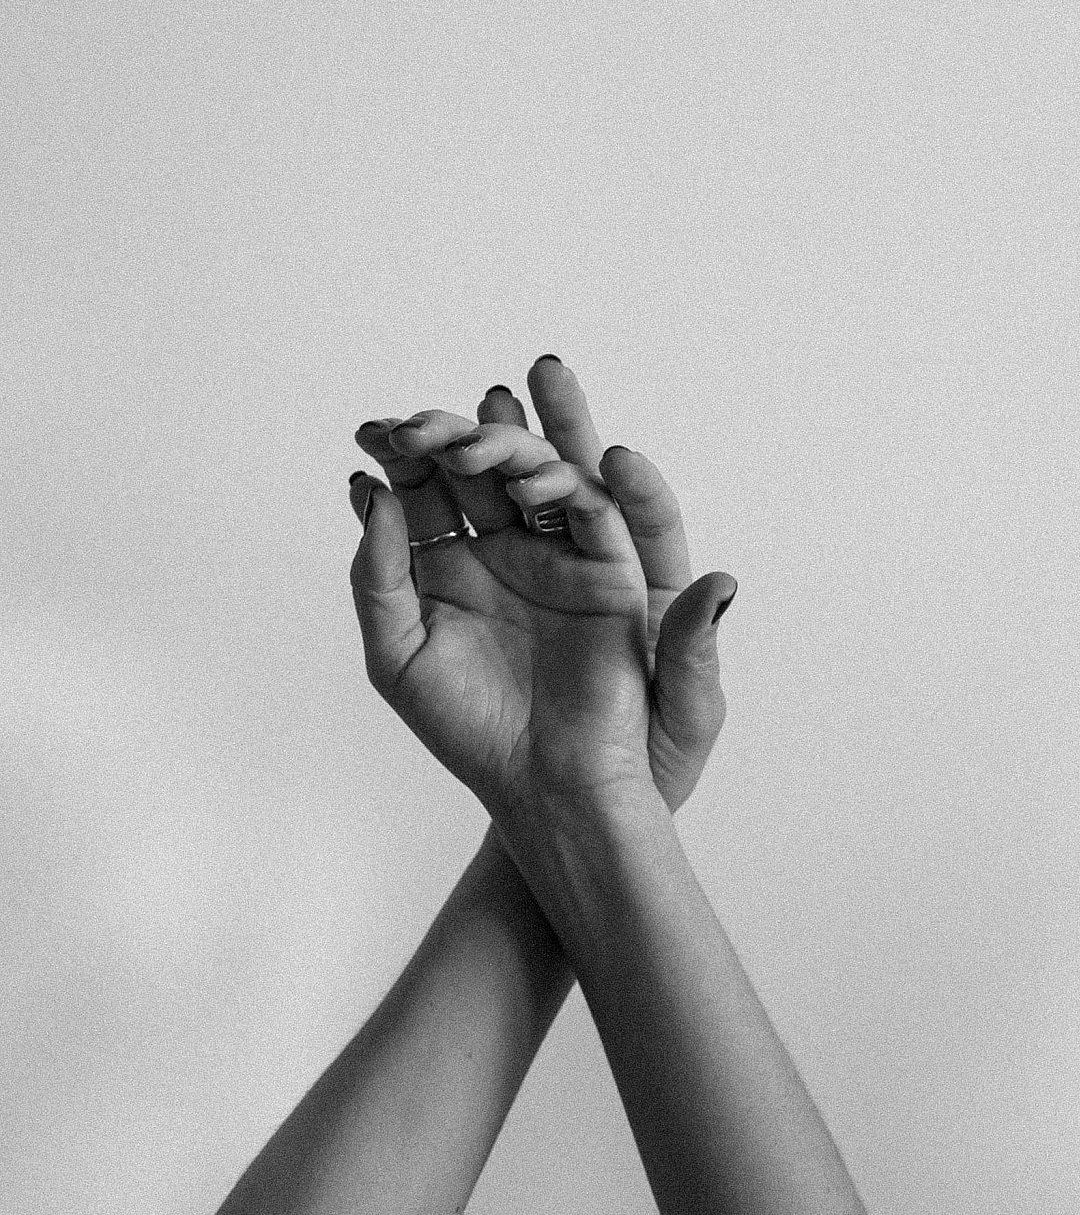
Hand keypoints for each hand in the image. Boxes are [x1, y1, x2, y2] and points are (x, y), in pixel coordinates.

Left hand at [349, 359, 735, 829]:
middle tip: (418, 427)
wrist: (543, 786)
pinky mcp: (608, 572)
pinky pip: (591, 513)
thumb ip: (377, 576)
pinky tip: (524, 485)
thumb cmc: (467, 729)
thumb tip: (371, 494)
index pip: (425, 490)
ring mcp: (555, 557)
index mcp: (449, 567)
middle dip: (448, 436)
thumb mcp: (396, 654)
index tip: (372, 433)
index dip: (401, 456)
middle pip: (478, 468)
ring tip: (467, 446)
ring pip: (532, 475)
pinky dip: (564, 487)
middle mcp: (503, 551)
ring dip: (503, 447)